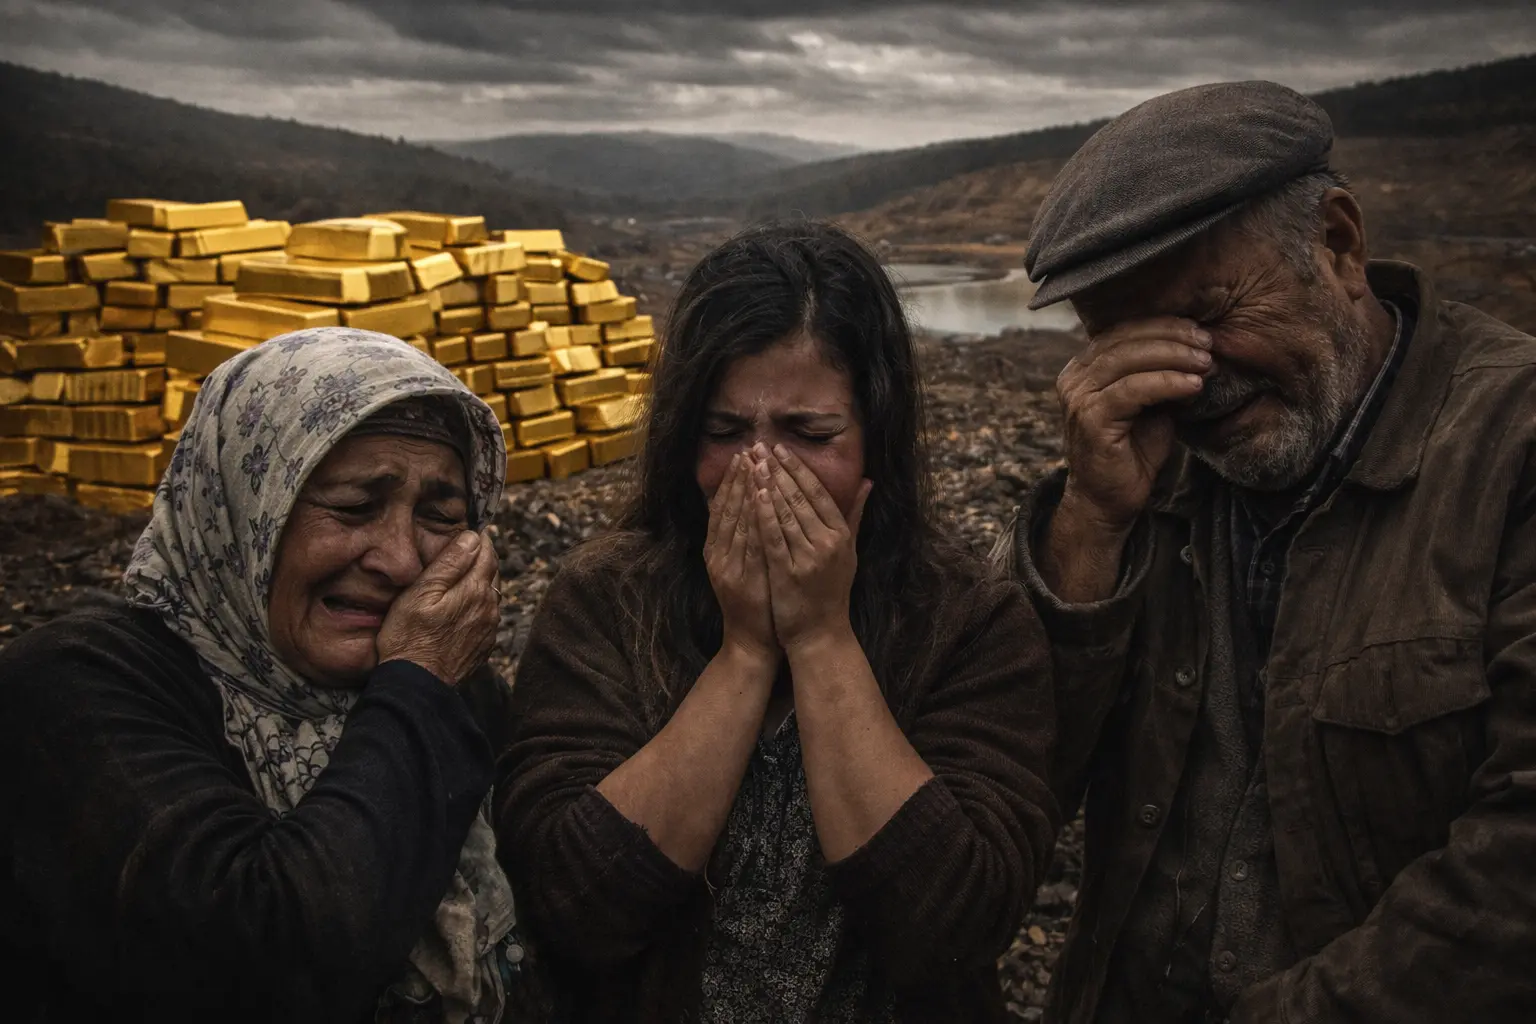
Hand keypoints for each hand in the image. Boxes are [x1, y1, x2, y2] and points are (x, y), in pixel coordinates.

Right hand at [376, 529, 498, 684]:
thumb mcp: (420, 593)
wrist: (416, 685)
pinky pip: (486, 615)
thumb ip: (449, 563)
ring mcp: (489, 628)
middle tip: (465, 549)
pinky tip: (461, 607)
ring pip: (490, 594)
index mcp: (475, 590)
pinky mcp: (483, 644)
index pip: (486, 552)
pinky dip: (478, 604)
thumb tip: (472, 537)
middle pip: (492, 572)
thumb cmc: (409, 637)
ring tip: (461, 576)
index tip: (470, 531)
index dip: (478, 539)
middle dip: (481, 558)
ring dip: (480, 582)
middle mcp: (489, 607)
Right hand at [704, 453, 777, 665]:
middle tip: (749, 450)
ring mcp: (727, 568)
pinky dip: (754, 522)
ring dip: (745, 493)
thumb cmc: (756, 603)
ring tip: (755, 466)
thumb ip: (748, 537)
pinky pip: (748, 545)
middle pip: (727, 510)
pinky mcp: (739, 580)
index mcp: (718, 550)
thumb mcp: (747, 567)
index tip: (745, 455)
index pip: (724, 508)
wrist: (752, 642)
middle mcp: (717, 555)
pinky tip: (762, 503)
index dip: (734, 481)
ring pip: (735, 523)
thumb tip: (755, 506)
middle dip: (739, 479)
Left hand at [750, 443, 871, 652]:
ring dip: (768, 484)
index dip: (798, 468)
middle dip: (778, 469)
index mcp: (841, 535)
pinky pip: (774, 537)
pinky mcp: (789, 572)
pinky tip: (753, 494)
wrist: (821, 634)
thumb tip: (868, 481)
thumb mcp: (848, 551)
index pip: (818, 493)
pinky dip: (764, 513)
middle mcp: (828, 543)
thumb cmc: (832, 592)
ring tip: (752, 462)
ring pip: (786, 512)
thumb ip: (854, 515)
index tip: (780, 448)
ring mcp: (809, 558)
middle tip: (759, 446)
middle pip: (800, 498)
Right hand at [1055, 317, 1210, 534]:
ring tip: (1205, 363)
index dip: (1163, 326)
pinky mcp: (1089, 418)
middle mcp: (1074, 377)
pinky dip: (1167, 383)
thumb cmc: (1132, 453)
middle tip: (1208, 344)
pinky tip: (1193, 387)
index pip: (1123, 331)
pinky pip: (1133, 390)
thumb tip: (1197, 349)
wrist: (1109, 500)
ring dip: (1174, 357)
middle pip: (1125, 339)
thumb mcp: (1149, 404)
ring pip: (1128, 359)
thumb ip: (1159, 376)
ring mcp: (1078, 397)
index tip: (1200, 332)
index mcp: (1083, 368)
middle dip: (1172, 338)